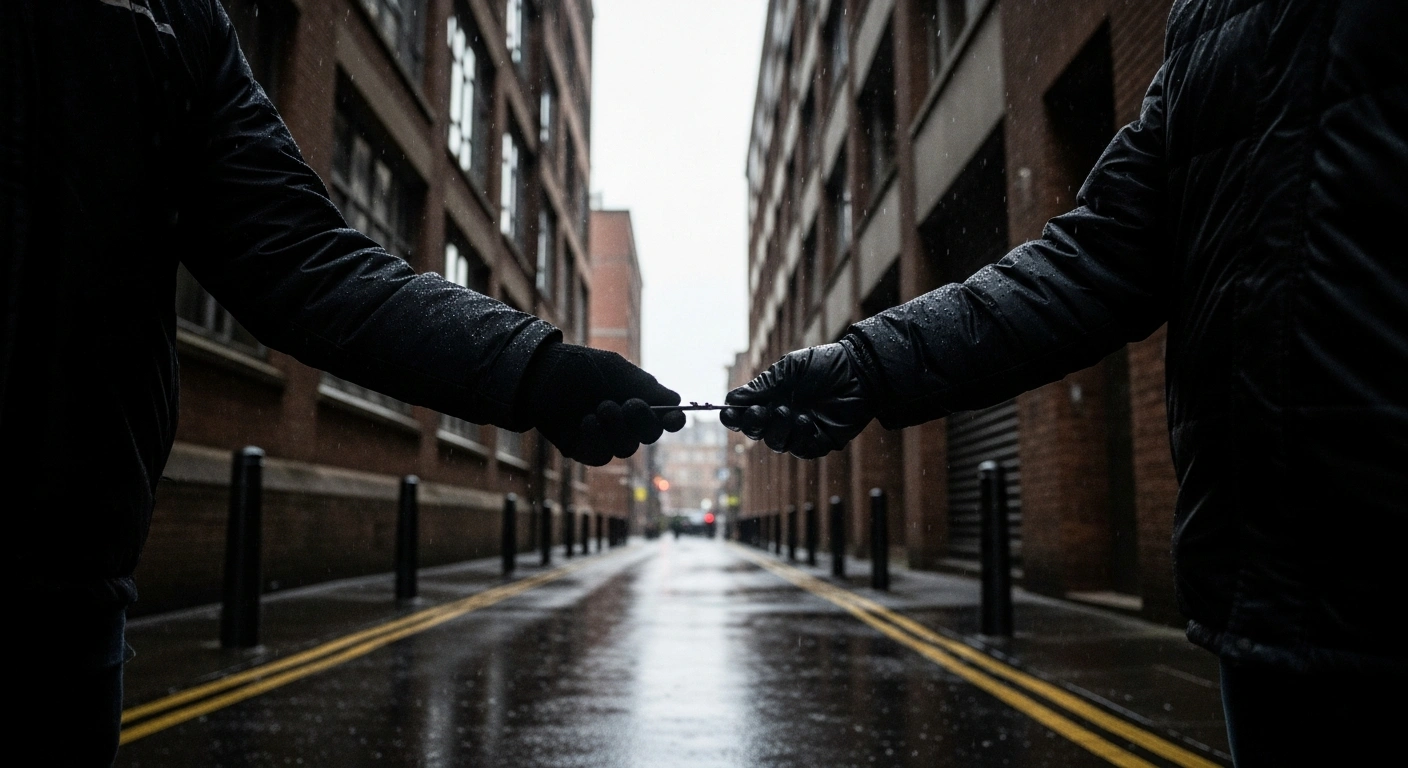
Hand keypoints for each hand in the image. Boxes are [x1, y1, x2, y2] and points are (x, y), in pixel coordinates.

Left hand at [516, 342, 685, 465]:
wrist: (538, 374)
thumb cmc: (578, 367)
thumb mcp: (616, 370)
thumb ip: (645, 386)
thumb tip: (676, 401)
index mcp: (635, 399)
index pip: (662, 417)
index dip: (672, 420)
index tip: (673, 418)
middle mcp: (623, 421)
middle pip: (649, 436)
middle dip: (644, 422)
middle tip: (631, 404)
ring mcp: (603, 437)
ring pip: (626, 449)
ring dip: (618, 429)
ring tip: (601, 408)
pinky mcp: (581, 449)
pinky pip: (600, 457)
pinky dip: (597, 440)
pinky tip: (587, 421)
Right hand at [720, 338, 874, 458]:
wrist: (858, 372)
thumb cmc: (823, 365)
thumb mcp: (786, 371)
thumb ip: (760, 387)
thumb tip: (730, 401)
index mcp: (770, 398)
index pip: (743, 414)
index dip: (734, 416)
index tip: (731, 412)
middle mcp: (782, 417)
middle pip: (755, 432)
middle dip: (753, 424)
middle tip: (760, 412)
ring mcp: (800, 431)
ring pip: (776, 443)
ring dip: (778, 429)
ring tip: (789, 412)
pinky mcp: (820, 442)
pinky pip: (801, 449)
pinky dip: (799, 437)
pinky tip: (806, 421)